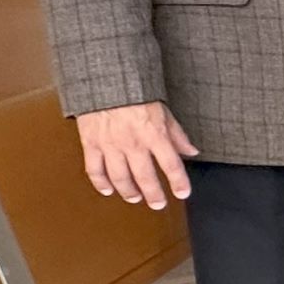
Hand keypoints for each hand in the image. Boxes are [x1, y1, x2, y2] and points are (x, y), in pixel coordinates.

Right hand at [75, 102, 198, 209]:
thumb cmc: (136, 92)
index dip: (179, 182)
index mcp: (154, 134)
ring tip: (135, 197)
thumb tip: (191, 151)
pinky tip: (108, 190)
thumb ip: (177, 135)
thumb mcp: (164, 111)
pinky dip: (101, 183)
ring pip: (120, 178)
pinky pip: (95, 169)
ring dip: (129, 192)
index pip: (171, 165)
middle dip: (154, 194)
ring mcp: (110, 145)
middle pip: (145, 177)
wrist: (105, 80)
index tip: (183, 193)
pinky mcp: (91, 143)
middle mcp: (133, 143)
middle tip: (158, 204)